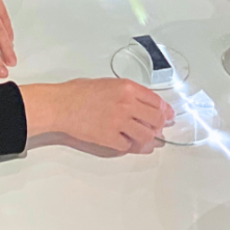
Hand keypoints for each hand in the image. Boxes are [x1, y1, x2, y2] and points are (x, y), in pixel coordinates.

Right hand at [20, 79, 175, 153]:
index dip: (165, 111)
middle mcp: (126, 104)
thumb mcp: (109, 83)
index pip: (157, 101)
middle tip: (158, 129)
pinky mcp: (109, 138)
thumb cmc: (79, 92)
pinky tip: (125, 142)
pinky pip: (128, 146)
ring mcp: (119, 122)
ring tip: (143, 138)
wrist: (61, 105)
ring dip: (147, 139)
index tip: (168, 115)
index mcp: (127, 88)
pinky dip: (128, 146)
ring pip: (146, 136)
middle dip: (160, 126)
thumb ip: (128, 93)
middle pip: (156, 119)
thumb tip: (144, 104)